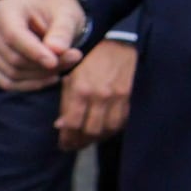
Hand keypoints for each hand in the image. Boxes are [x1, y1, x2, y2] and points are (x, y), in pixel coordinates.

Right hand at [0, 0, 88, 91]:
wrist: (48, 18)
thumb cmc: (57, 14)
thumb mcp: (66, 16)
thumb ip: (62, 32)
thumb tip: (55, 50)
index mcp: (3, 10)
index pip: (13, 36)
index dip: (34, 52)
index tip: (54, 62)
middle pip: (14, 58)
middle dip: (45, 65)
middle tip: (73, 58)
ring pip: (12, 73)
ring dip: (42, 75)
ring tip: (65, 65)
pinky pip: (7, 83)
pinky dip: (31, 84)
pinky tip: (51, 77)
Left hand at [53, 33, 137, 147]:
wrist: (121, 45)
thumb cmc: (92, 61)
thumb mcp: (73, 76)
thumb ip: (66, 101)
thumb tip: (61, 125)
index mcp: (80, 89)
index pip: (72, 123)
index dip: (67, 138)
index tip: (64, 144)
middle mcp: (99, 96)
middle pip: (90, 130)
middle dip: (81, 141)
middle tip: (75, 145)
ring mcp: (117, 98)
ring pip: (107, 129)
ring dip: (97, 138)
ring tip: (89, 139)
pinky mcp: (130, 98)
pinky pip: (121, 122)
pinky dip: (112, 129)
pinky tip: (105, 129)